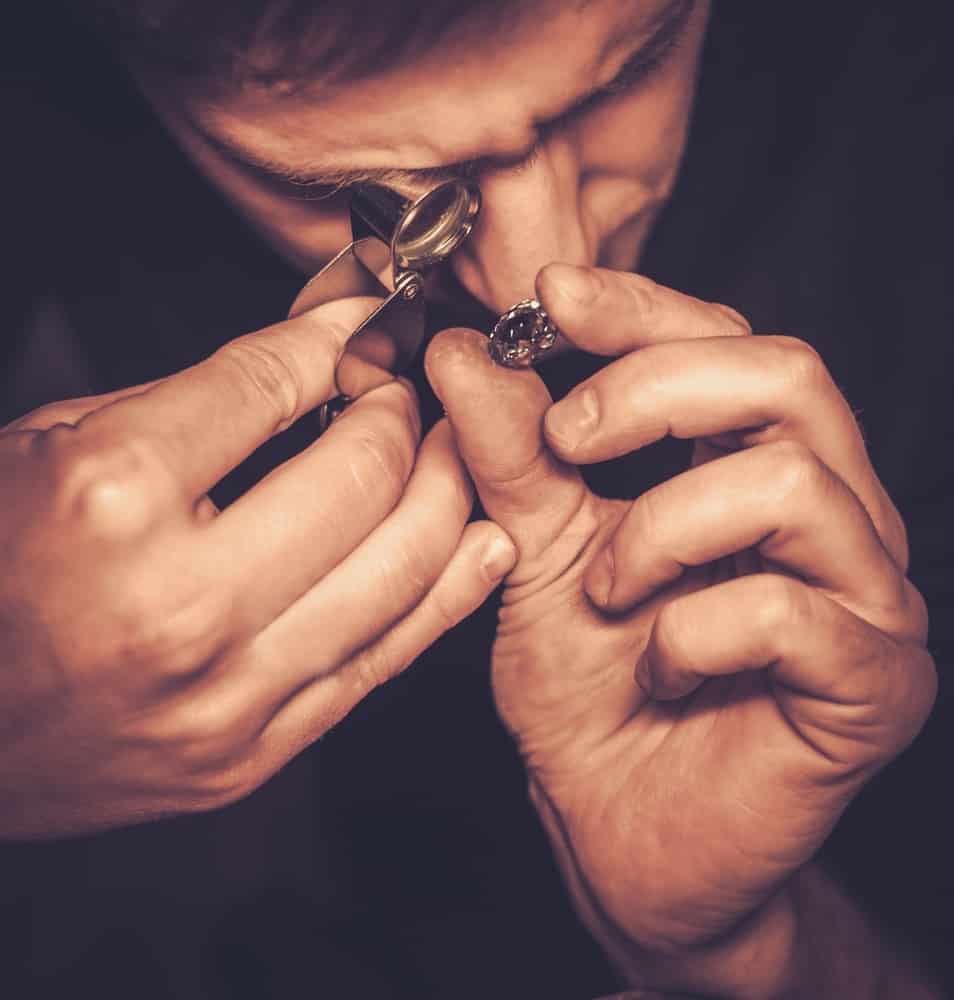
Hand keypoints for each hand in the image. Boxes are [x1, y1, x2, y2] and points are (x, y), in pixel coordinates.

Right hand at [0, 298, 514, 838]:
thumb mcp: (62, 445)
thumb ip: (207, 397)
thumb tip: (328, 342)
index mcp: (112, 500)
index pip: (273, 385)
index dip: (338, 340)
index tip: (368, 326)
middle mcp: (181, 605)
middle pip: (365, 478)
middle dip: (405, 416)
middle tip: (406, 395)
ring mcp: (225, 696)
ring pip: (402, 572)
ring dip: (448, 493)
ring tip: (453, 454)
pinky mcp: (250, 757)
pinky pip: (382, 661)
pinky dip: (448, 592)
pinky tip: (484, 543)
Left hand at [425, 265, 934, 996]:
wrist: (622, 834)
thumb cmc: (591, 691)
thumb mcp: (535, 553)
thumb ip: (512, 454)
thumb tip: (468, 351)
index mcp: (755, 465)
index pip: (728, 341)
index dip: (644, 305)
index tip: (551, 294)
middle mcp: (835, 512)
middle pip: (787, 375)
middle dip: (654, 389)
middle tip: (566, 441)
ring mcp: (868, 595)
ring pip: (792, 483)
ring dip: (660, 528)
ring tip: (605, 590)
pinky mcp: (875, 684)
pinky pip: (791, 612)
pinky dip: (689, 633)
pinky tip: (657, 670)